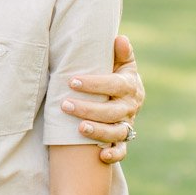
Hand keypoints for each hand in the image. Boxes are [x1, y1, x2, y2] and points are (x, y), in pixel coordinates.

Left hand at [63, 33, 143, 164]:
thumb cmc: (117, 76)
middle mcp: (130, 107)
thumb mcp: (122, 63)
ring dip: (98, 131)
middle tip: (65, 105)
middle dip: (88, 109)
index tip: (72, 81)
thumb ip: (121, 53)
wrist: (128, 98)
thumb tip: (119, 39)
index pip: (114, 85)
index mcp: (130, 86)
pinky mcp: (124, 140)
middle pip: (112, 111)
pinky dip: (114, 154)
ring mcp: (128, 124)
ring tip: (79, 128)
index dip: (94, 84)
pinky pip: (122, 150)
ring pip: (116, 132)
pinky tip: (100, 156)